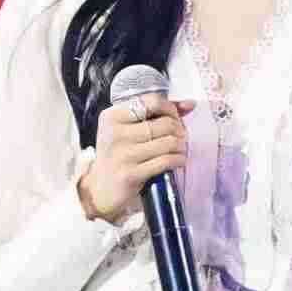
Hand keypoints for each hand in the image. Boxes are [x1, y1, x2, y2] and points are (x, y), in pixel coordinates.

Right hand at [77, 91, 195, 224]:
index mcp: (112, 116)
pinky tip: (179, 160)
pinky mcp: (130, 174)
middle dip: (179, 130)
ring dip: (181, 146)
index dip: (171, 108)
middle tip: (181, 137)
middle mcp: (115, 133)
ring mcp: (122, 154)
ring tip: (181, 149)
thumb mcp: (127, 130)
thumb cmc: (119, 155)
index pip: (152, 102)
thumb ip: (156, 114)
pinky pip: (165, 161)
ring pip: (168, 142)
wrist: (101, 189)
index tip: (176, 118)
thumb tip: (190, 104)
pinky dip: (178, 159)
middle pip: (164, 123)